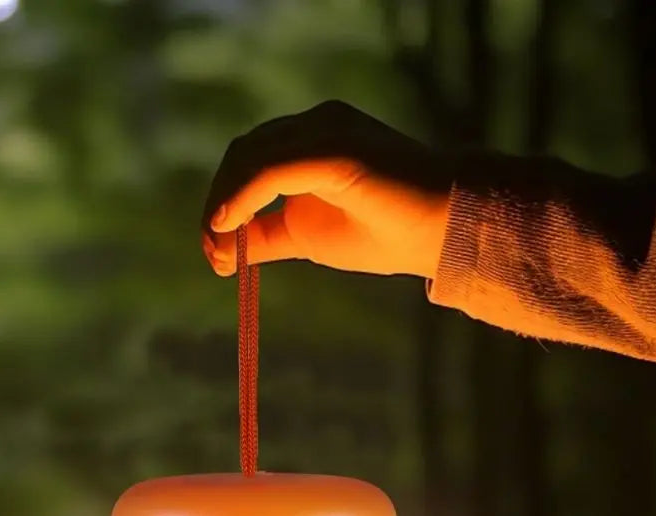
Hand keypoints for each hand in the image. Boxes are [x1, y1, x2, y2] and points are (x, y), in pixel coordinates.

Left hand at [202, 100, 452, 279]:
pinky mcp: (335, 148)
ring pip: (252, 157)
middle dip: (218, 203)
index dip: (223, 201)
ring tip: (218, 245)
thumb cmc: (387, 235)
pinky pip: (272, 168)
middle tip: (212, 251)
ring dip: (224, 203)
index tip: (213, 248)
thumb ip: (269, 235)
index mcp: (313, 140)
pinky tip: (229, 225)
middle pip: (244, 154)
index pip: (250, 159)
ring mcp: (327, 130)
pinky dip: (243, 196)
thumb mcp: (311, 239)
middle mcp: (317, 124)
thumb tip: (223, 250)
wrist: (443, 231)